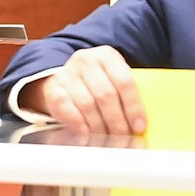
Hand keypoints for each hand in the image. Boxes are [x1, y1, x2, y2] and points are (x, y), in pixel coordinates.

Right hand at [27, 47, 144, 135]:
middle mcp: (86, 61)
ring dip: (100, 127)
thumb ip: (126, 94)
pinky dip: (76, 122)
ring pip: (88, 104)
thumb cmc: (97, 83)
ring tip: (109, 139)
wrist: (66, 79)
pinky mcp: (54, 88)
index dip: (133, 106)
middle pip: (106, 95)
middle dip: (117, 121)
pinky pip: (66, 107)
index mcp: (107, 56)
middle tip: (124, 138)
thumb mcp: (113, 79)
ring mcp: (68, 73)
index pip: (124, 82)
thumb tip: (141, 123)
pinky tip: (85, 133)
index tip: (139, 126)